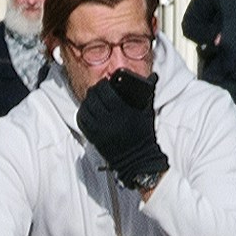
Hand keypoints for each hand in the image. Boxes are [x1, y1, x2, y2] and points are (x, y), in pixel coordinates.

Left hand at [76, 70, 168, 190]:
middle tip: (98, 89)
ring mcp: (99, 130)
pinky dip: (82, 113)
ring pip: (85, 108)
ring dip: (87, 101)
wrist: (137, 158)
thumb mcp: (146, 112)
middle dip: (94, 90)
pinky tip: (87, 110)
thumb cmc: (143, 135)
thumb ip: (148, 92)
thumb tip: (153, 76)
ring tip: (92, 99)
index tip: (105, 82)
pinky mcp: (93, 137)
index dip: (103, 84)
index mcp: (122, 112)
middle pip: (93, 98)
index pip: (105, 91)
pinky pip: (81, 121)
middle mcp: (109, 120)